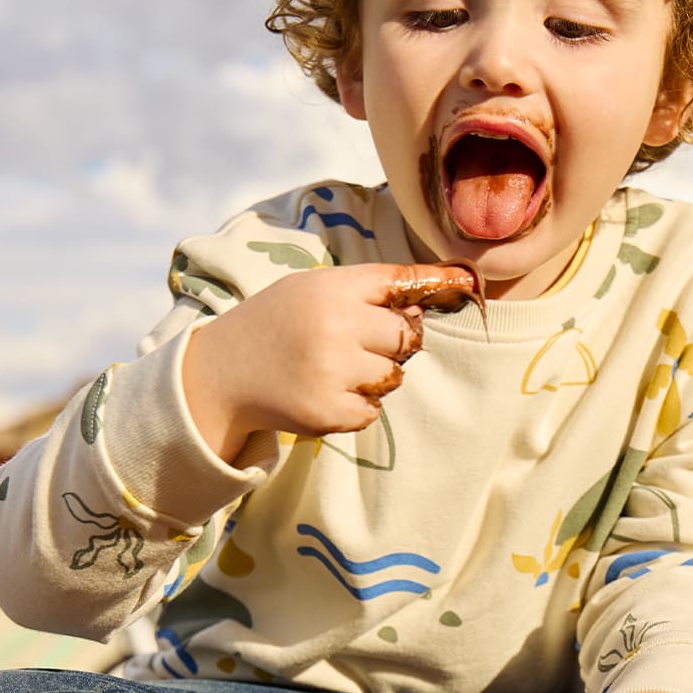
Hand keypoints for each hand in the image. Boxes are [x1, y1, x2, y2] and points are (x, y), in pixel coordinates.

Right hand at [187, 261, 481, 440]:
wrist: (223, 373)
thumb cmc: (277, 324)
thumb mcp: (312, 289)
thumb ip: (364, 292)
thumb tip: (425, 304)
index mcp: (332, 288)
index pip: (399, 280)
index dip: (438, 280)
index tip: (469, 280)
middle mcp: (335, 325)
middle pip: (406, 336)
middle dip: (391, 342)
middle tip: (354, 343)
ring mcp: (332, 371)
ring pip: (393, 376)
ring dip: (374, 376)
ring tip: (333, 367)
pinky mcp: (328, 412)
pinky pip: (373, 410)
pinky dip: (356, 405)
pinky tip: (323, 391)